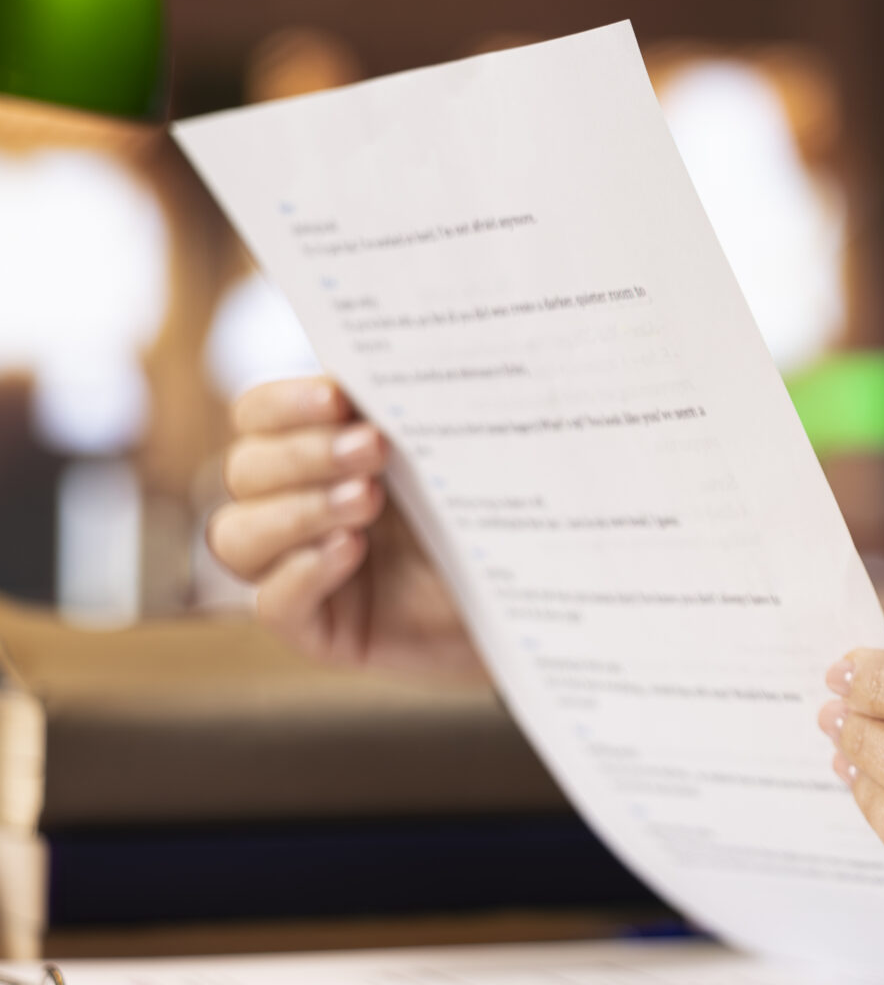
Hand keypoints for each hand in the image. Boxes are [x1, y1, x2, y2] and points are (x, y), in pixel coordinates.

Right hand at [204, 377, 485, 681]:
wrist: (546, 589)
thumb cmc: (500, 509)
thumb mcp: (458, 451)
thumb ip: (414, 407)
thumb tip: (387, 355)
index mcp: (321, 447)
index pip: (257, 416)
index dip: (283, 404)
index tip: (339, 397)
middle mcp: (298, 504)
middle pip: (245, 471)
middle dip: (305, 454)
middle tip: (374, 448)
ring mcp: (302, 569)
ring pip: (237, 536)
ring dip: (298, 511)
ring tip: (367, 500)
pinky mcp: (319, 629)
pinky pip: (273, 604)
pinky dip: (303, 572)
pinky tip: (352, 551)